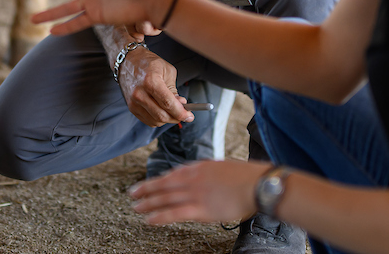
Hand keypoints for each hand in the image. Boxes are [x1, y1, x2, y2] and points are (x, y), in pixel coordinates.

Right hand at [117, 47, 193, 126]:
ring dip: (168, 119)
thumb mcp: (167, 70)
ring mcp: (133, 102)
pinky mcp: (131, 108)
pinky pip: (148, 121)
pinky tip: (162, 110)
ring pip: (155, 121)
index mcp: (150, 81)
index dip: (180, 113)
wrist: (127, 61)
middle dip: (176, 118)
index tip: (189, 116)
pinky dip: (158, 119)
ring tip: (172, 109)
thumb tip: (180, 105)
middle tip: (185, 114)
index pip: (168, 103)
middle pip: (161, 116)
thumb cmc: (148, 63)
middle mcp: (139, 93)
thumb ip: (174, 90)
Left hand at [130, 160, 270, 224]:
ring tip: (136, 207)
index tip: (150, 183)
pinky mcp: (199, 209)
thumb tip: (204, 176)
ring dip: (148, 203)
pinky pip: (173, 213)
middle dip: (146, 189)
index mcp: (199, 167)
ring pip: (164, 198)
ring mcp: (194, 193)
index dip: (159, 180)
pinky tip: (149, 220)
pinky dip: (159, 216)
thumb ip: (209, 172)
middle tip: (133, 193)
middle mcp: (192, 179)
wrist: (255, 184)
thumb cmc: (245, 177)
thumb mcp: (222, 167)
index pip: (173, 174)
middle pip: (163, 184)